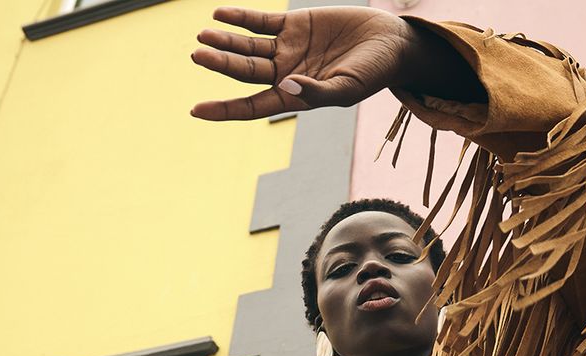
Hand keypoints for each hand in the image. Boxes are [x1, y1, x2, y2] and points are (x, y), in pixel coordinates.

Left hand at [190, 5, 415, 120]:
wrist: (389, 43)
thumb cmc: (372, 75)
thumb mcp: (347, 89)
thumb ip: (316, 93)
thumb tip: (285, 88)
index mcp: (294, 98)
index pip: (252, 106)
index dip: (224, 109)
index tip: (197, 110)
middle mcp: (286, 75)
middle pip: (244, 72)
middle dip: (220, 65)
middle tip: (197, 55)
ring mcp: (287, 48)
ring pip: (248, 46)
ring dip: (224, 42)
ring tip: (202, 36)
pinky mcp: (294, 24)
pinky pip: (261, 20)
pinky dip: (240, 17)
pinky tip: (219, 15)